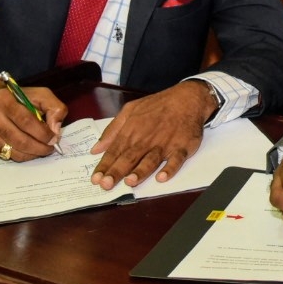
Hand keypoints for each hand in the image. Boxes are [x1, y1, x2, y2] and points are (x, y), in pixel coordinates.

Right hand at [0, 80, 63, 159]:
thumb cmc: (19, 98)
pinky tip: (27, 149)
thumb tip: (55, 130)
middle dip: (39, 147)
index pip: (26, 121)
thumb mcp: (41, 95)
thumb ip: (54, 108)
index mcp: (5, 100)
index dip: (42, 133)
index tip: (54, 138)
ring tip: (41, 149)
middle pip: (20, 140)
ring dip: (32, 154)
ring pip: (13, 151)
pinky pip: (6, 156)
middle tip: (50, 148)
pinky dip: (21, 156)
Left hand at [89, 80, 212, 189]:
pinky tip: (162, 177)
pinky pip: (176, 160)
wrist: (187, 98)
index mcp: (132, 130)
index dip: (105, 165)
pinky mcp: (183, 146)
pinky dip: (170, 169)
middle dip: (117, 172)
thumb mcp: (130, 109)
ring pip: (151, 160)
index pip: (115, 150)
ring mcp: (165, 143)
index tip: (95, 179)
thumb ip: (112, 129)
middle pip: (130, 157)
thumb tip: (96, 149)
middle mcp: (147, 138)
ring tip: (130, 182)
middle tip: (106, 185)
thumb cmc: (157, 105)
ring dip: (141, 171)